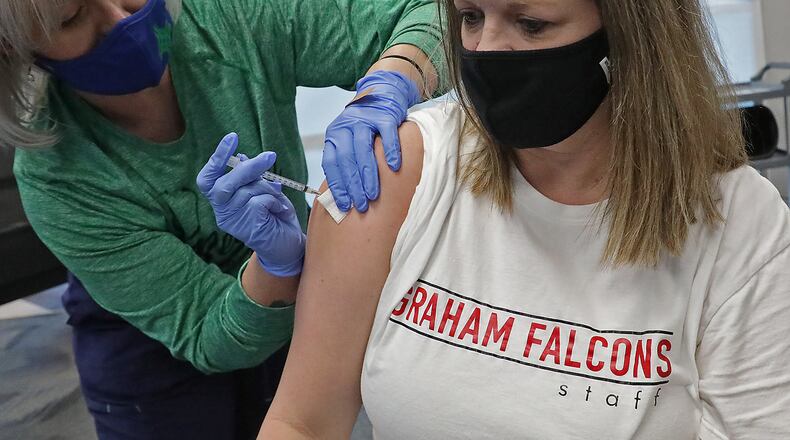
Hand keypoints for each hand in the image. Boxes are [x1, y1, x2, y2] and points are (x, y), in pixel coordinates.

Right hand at [197, 133, 305, 276]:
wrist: (290, 248)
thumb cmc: (275, 217)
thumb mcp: (262, 192)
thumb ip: (250, 178)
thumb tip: (241, 158)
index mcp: (222, 201)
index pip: (207, 179)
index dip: (217, 158)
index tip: (231, 138)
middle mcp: (222, 213)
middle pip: (225, 184)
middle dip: (249, 168)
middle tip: (271, 156)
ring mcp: (234, 222)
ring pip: (248, 191)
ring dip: (269, 190)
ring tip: (279, 198)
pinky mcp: (248, 229)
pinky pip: (260, 202)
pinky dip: (275, 201)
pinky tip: (281, 210)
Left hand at [322, 70, 419, 211]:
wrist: (382, 93)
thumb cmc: (366, 125)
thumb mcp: (349, 139)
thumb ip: (345, 160)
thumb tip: (343, 195)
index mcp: (335, 134)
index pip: (332, 163)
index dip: (337, 185)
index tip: (344, 204)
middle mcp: (346, 125)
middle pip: (347, 159)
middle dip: (353, 185)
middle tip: (360, 204)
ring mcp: (365, 119)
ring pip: (364, 150)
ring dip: (368, 175)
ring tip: (373, 194)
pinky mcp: (385, 115)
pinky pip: (387, 135)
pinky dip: (391, 152)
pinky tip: (394, 167)